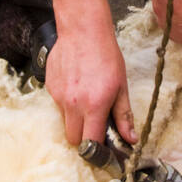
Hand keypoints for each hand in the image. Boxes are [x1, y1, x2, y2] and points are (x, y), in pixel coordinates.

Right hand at [45, 25, 135, 147]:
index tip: (103, 150)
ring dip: (75, 119)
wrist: (83, 30)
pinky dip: (67, 103)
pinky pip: (58, 105)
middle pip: (73, 139)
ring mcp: (58, 96)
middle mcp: (73, 104)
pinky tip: (77, 86)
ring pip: (65, 122)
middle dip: (83, 139)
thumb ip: (124, 116)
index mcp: (94, 106)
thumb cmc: (106, 55)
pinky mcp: (50, 87)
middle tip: (95, 127)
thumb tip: (130, 139)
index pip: (90, 144)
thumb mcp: (121, 86)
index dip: (97, 151)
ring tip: (87, 99)